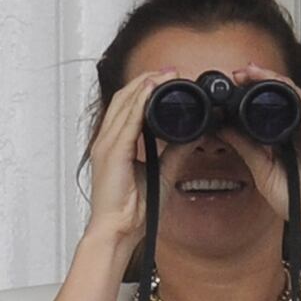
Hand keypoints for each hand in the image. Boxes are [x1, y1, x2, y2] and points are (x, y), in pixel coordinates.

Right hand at [86, 68, 178, 245]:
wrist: (118, 229)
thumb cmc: (133, 208)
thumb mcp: (163, 172)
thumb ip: (176, 153)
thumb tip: (195, 136)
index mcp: (115, 143)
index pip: (128, 105)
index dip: (146, 87)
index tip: (169, 78)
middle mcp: (106, 140)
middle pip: (124, 97)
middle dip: (147, 79)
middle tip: (171, 71)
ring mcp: (105, 144)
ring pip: (124, 103)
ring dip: (144, 85)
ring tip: (165, 74)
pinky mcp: (111, 153)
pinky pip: (125, 121)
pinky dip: (138, 102)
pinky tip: (151, 90)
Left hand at [218, 63, 300, 244]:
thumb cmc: (300, 202)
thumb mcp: (262, 171)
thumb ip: (245, 148)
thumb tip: (224, 128)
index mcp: (282, 141)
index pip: (264, 110)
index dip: (247, 95)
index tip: (229, 87)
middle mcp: (297, 132)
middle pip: (278, 97)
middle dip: (257, 80)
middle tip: (237, 73)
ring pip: (291, 96)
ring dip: (271, 80)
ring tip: (251, 72)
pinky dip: (290, 93)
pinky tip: (276, 85)